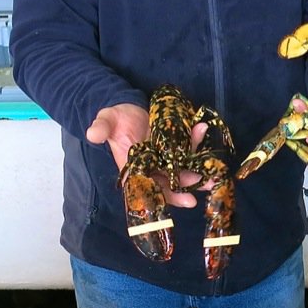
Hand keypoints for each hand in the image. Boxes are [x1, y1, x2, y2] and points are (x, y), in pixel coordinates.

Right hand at [86, 103, 208, 207]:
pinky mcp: (173, 143)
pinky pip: (187, 145)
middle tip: (208, 185)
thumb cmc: (114, 119)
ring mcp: (164, 155)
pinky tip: (202, 129)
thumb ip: (101, 128)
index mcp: (134, 170)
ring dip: (199, 169)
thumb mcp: (105, 121)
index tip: (184, 201)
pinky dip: (195, 140)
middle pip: (171, 181)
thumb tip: (92, 134)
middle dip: (189, 185)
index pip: (149, 188)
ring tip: (214, 173)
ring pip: (183, 166)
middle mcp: (151, 166)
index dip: (166, 196)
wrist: (126, 106)